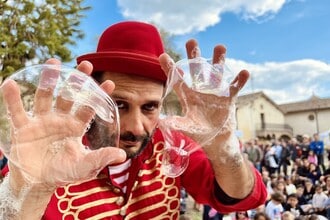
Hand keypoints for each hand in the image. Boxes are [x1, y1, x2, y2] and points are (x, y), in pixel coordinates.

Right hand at [1, 59, 125, 187]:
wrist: (38, 183)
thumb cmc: (63, 173)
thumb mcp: (84, 167)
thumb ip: (100, 158)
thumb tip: (123, 154)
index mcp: (76, 126)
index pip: (89, 107)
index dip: (99, 96)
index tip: (110, 82)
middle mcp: (60, 119)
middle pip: (68, 96)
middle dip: (76, 80)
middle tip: (86, 64)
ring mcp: (41, 121)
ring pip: (44, 97)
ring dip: (48, 80)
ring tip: (53, 63)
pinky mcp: (23, 128)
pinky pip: (17, 111)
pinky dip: (12, 98)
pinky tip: (10, 83)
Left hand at [159, 39, 248, 149]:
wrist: (216, 140)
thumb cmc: (199, 133)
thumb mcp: (186, 128)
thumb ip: (176, 123)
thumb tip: (161, 121)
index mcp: (188, 95)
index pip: (177, 79)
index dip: (170, 68)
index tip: (162, 55)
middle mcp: (200, 90)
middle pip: (197, 69)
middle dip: (194, 55)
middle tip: (191, 41)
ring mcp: (215, 92)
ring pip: (216, 72)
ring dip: (218, 60)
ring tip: (220, 47)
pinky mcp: (228, 98)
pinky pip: (234, 87)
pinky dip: (239, 80)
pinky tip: (244, 72)